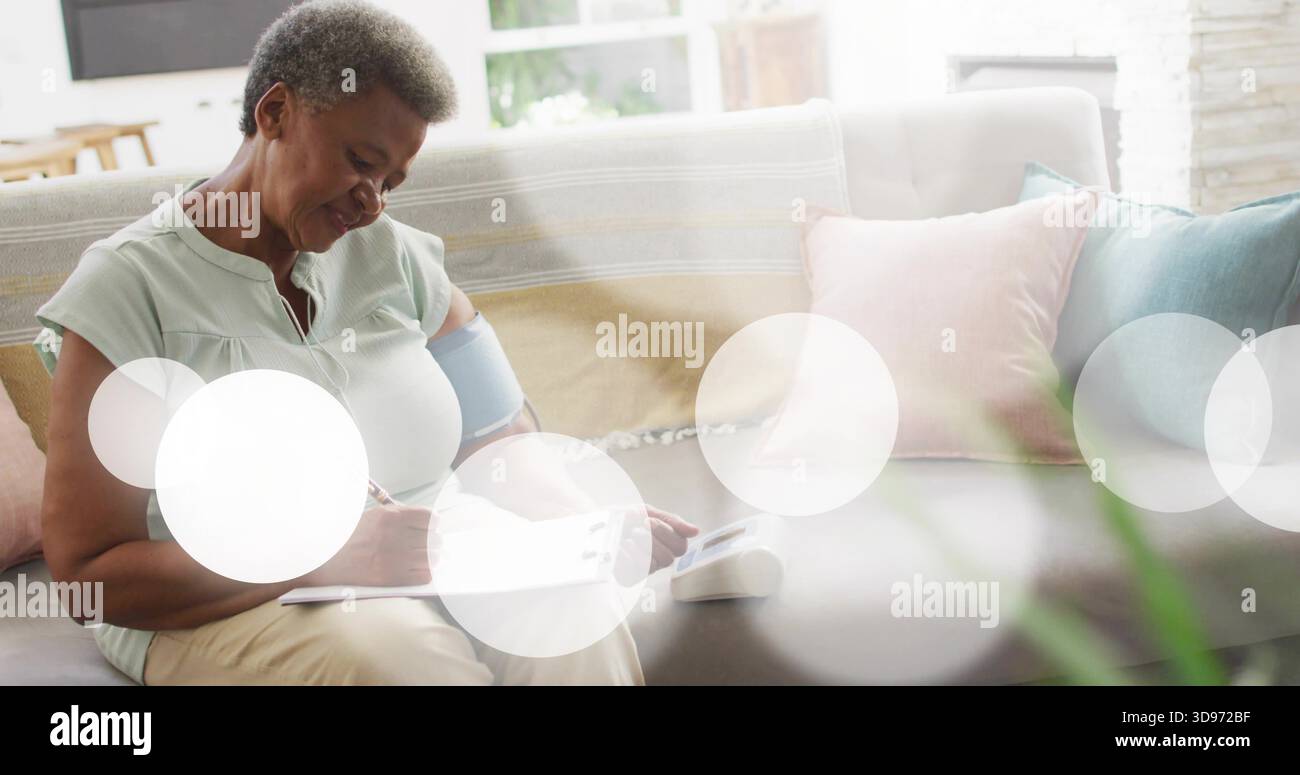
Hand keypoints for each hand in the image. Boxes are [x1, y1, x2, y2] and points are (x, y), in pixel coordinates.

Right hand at [304, 502, 438, 587]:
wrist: (327, 560)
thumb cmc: (352, 537)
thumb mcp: (375, 516)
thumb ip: (401, 517)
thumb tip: (429, 525)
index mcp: (390, 516)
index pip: (430, 518)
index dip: (433, 524)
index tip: (431, 528)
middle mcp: (394, 535)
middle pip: (434, 539)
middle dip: (434, 543)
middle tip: (430, 546)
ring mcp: (394, 558)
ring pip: (432, 558)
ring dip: (432, 559)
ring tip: (424, 559)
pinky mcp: (391, 578)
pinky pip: (424, 576)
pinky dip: (425, 573)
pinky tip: (418, 570)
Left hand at [613, 505, 699, 584]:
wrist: (596, 522)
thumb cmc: (623, 517)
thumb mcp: (648, 512)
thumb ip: (672, 521)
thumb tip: (696, 531)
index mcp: (666, 544)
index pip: (680, 547)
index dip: (665, 533)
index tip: (648, 521)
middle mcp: (658, 559)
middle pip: (668, 558)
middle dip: (651, 540)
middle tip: (636, 529)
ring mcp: (643, 570)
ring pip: (652, 566)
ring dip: (638, 547)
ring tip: (626, 538)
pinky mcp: (628, 578)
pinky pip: (634, 573)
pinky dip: (626, 557)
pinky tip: (619, 548)